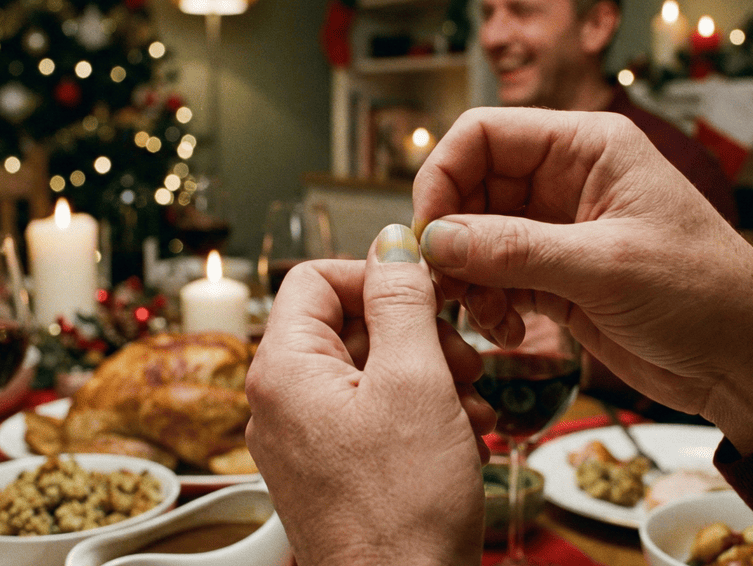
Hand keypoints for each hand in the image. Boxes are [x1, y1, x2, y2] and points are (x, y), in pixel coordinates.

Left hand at [246, 225, 494, 565]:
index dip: (377, 276)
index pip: (315, 278)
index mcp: (283, 369)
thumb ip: (403, 301)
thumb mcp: (416, 381)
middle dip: (416, 334)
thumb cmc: (402, 508)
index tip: (428, 294)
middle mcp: (281, 401)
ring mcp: (303, 438)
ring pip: (368, 370)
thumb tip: (393, 243)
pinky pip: (371, 414)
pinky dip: (417, 413)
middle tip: (462, 359)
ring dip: (428, 375)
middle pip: (347, 324)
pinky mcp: (330, 468)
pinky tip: (461, 433)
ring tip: (471, 405)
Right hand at [412, 107, 752, 452]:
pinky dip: (487, 304)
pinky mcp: (557, 278)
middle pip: (471, 188)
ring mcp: (559, 231)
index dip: (444, 175)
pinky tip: (506, 331)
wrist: (748, 363)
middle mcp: (567, 180)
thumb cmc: (704, 294)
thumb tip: (433, 239)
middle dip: (450, 236)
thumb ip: (515, 249)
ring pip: (476, 238)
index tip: (426, 230)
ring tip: (484, 317)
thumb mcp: (606, 266)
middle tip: (443, 285)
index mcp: (588, 147)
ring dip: (467, 278)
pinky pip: (496, 278)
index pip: (485, 134)